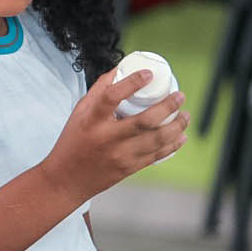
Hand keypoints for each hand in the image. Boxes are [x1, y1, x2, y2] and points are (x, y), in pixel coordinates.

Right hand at [39, 69, 188, 201]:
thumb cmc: (72, 143)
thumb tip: (120, 70)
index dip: (132, 82)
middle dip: (168, 106)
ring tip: (185, 115)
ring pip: (157, 139)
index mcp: (91, 121)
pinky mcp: (129, 168)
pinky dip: (173, 144)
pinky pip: (157, 155)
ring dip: (177, 125)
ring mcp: (120, 155)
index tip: (149, 74)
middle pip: (145, 121)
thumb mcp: (79, 114)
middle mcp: (107, 138)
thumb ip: (99, 92)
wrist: (65, 180)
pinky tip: (181, 135)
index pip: (112, 97)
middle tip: (179, 96)